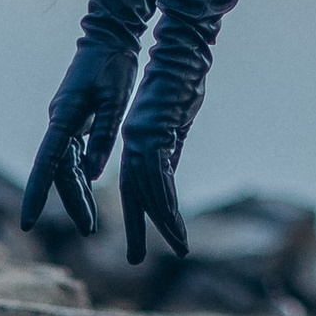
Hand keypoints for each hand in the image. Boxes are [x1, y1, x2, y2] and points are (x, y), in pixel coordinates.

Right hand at [19, 30, 136, 233]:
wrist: (109, 38)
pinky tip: (89, 191)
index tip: (29, 221)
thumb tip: (93, 175)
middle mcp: (59, 122)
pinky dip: (81, 175)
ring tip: (91, 223)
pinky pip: (73, 155)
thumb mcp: (115, 102)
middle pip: (59, 171)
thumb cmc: (113, 66)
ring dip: (78, 193)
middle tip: (88, 230)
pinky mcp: (74, 120)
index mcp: (64, 117)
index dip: (37, 194)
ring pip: (66, 166)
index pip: (46, 164)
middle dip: (72, 201)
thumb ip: (102, 137)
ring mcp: (65, 121)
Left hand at [117, 15, 210, 265]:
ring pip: (147, 187)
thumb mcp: (175, 122)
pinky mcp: (151, 132)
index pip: (133, 186)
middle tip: (137, 261)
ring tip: (177, 245)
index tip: (141, 241)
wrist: (182, 54)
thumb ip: (168, 151)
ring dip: (162, 220)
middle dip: (137, 227)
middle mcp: (134, 141)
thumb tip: (167, 179)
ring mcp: (142, 136)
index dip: (136, 214)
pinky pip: (157, 174)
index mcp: (138, 139)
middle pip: (134, 192)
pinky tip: (172, 222)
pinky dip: (165, 200)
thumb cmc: (182, 81)